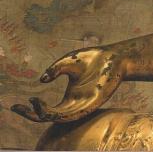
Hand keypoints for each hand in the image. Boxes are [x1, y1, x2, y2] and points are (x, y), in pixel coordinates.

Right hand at [11, 46, 125, 122]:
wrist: (114, 56)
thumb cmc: (93, 59)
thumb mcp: (68, 62)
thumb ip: (55, 70)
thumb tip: (42, 80)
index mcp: (69, 98)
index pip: (46, 110)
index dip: (30, 109)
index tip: (15, 105)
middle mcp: (74, 105)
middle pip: (48, 117)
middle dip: (31, 115)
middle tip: (18, 107)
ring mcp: (82, 106)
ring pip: (58, 119)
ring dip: (43, 114)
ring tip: (34, 103)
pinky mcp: (91, 104)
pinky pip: (72, 115)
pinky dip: (58, 114)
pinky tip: (48, 107)